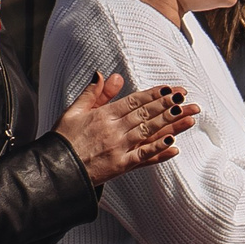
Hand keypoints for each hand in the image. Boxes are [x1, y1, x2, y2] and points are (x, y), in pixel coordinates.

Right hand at [55, 73, 200, 185]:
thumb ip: (94, 93)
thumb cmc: (63, 139)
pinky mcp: (121, 165)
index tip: (170, 89)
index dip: (154, 94)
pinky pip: (144, 156)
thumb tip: (107, 75)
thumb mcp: (74, 111)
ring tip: (188, 116)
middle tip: (185, 97)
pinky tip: (174, 143)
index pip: (134, 101)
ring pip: (149, 132)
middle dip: (168, 105)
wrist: (55, 168)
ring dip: (170, 124)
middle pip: (146, 114)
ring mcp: (119, 148)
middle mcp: (114, 130)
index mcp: (103, 115)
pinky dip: (159, 150)